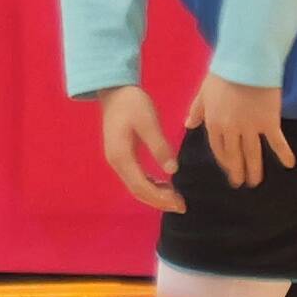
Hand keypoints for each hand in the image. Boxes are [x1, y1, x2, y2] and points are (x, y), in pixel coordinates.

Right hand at [91, 86, 183, 214]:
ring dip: (155, 195)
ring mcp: (118, 160)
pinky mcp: (121, 155)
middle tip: (181, 206)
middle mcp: (117, 163)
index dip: (161, 198)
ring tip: (175, 198)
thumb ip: (159, 146)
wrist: (114, 90)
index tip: (180, 203)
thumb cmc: (132, 104)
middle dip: (159, 201)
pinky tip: (164, 185)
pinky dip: (150, 185)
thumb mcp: (149, 122)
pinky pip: (135, 177)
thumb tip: (172, 171)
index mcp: (122, 156)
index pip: (142, 186)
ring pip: (136, 186)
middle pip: (137, 191)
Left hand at [190, 73, 293, 191]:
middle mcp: (231, 130)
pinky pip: (276, 141)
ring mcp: (251, 128)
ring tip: (255, 183)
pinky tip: (290, 164)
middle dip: (237, 171)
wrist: (246, 62)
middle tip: (240, 184)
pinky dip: (283, 153)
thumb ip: (197, 110)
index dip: (224, 161)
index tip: (228, 170)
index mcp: (214, 123)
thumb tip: (188, 124)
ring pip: (252, 154)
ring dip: (254, 170)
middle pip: (234, 156)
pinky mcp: (269, 122)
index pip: (218, 148)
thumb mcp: (204, 92)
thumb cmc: (223, 73)